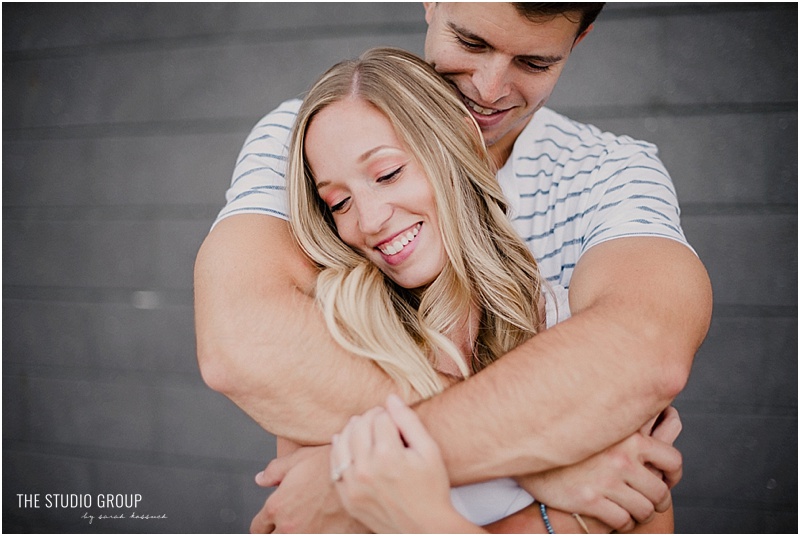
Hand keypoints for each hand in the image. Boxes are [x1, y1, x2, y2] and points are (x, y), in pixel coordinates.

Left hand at [250, 445, 366, 532]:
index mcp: (278, 507)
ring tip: (308, 524)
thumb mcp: (299, 458)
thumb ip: (275, 471)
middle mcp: (290, 527)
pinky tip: (324, 527)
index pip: (258, 527)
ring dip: (296, 533)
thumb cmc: (331, 464)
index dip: (263, 523)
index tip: (269, 521)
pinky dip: (319, 534)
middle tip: (288, 522)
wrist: (361, 475)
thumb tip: (261, 479)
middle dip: (277, 532)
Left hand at [331, 395, 480, 533]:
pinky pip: (334, 465)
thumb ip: (409, 421)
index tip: (396, 420)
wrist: (425, 528)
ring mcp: (353, 485)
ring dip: (353, 430)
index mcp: (388, 455)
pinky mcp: (347, 497)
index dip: (389, 414)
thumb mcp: (429, 451)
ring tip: (365, 430)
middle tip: (382, 422)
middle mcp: (366, 469)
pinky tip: (347, 445)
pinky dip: (339, 451)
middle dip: (371, 418)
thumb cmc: (431, 488)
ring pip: (342, 441)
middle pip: (359, 425)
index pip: (380, 417)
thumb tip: (390, 398)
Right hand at [517, 409, 682, 531]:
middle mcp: (621, 458)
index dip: (674, 473)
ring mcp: (605, 481)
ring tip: (633, 510)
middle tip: (653, 501)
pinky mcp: (589, 500)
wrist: (531, 450)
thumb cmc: (568, 435)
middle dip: (659, 501)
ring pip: (644, 510)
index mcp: (629, 436)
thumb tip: (660, 412)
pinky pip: (622, 522)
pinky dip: (623, 523)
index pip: (672, 459)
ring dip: (642, 514)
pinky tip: (616, 517)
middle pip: (660, 492)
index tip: (668, 478)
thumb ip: (626, 420)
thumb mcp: (601, 421)